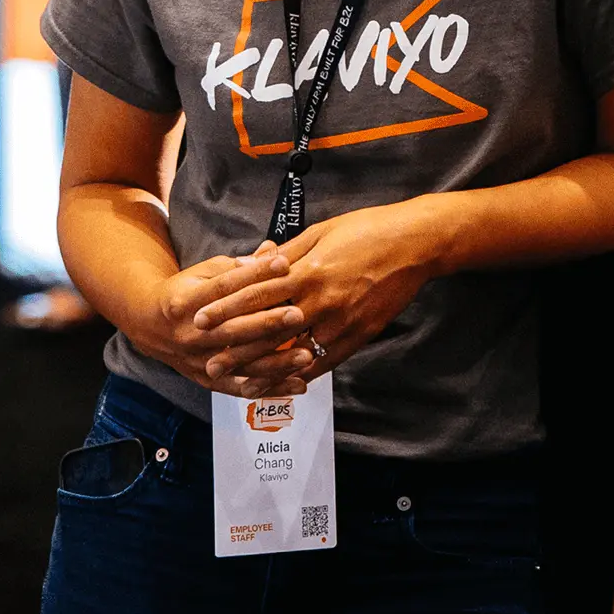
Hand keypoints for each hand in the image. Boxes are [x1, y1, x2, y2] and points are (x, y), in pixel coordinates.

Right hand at [128, 252, 313, 399]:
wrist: (151, 325)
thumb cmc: (185, 293)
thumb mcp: (201, 273)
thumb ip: (236, 267)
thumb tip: (271, 252)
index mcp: (186, 300)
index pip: (225, 286)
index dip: (254, 275)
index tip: (283, 264)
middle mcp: (191, 333)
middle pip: (234, 328)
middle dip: (268, 322)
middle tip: (298, 315)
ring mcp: (199, 360)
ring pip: (242, 362)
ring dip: (276, 361)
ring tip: (306, 355)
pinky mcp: (208, 380)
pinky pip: (243, 387)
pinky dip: (272, 388)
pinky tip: (299, 384)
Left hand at [192, 199, 445, 388]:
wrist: (413, 245)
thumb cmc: (364, 230)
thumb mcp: (318, 233)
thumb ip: (286, 255)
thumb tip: (256, 265)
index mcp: (306, 271)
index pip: (255, 295)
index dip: (225, 309)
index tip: (201, 320)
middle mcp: (321, 301)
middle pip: (269, 331)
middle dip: (237, 349)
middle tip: (210, 363)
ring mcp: (342, 323)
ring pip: (295, 353)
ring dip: (265, 370)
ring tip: (239, 382)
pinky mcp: (360, 336)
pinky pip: (326, 361)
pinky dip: (302, 373)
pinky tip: (284, 383)